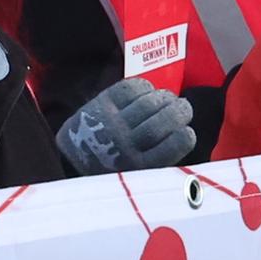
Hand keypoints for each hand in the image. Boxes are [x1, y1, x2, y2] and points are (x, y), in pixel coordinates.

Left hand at [55, 80, 197, 175]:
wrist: (72, 158)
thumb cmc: (114, 165)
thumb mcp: (136, 173)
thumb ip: (159, 157)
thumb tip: (187, 133)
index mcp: (137, 167)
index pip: (172, 147)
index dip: (186, 136)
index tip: (188, 131)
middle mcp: (124, 145)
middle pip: (162, 122)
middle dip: (179, 111)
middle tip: (184, 108)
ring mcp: (112, 123)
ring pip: (148, 103)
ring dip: (165, 97)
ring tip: (169, 99)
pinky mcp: (101, 104)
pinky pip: (131, 88)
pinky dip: (145, 86)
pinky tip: (148, 92)